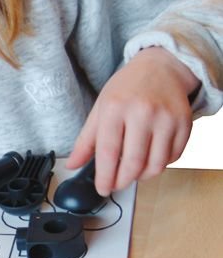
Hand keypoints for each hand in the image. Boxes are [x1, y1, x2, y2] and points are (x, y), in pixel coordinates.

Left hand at [67, 47, 197, 194]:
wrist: (161, 68)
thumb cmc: (127, 89)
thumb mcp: (101, 108)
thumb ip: (86, 139)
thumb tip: (72, 165)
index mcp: (115, 107)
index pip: (108, 152)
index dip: (105, 176)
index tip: (102, 189)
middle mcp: (142, 112)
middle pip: (133, 163)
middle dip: (123, 181)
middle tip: (116, 184)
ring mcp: (166, 118)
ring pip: (156, 165)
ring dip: (142, 176)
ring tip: (133, 172)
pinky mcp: (184, 124)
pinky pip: (173, 158)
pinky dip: (160, 165)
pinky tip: (150, 158)